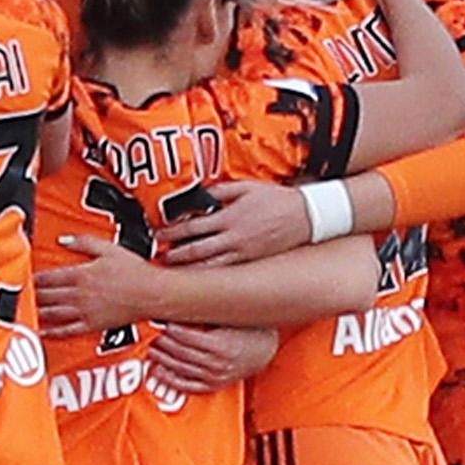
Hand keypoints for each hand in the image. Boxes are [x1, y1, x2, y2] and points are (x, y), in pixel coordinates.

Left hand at [32, 232, 165, 336]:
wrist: (152, 294)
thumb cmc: (135, 270)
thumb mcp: (109, 249)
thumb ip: (84, 242)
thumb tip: (63, 239)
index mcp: (82, 274)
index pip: (49, 277)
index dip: (33, 278)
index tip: (21, 278)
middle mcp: (80, 294)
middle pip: (47, 295)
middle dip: (29, 295)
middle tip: (15, 297)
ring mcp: (85, 312)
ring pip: (52, 313)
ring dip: (35, 312)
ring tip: (20, 312)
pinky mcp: (92, 325)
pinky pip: (67, 331)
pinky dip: (51, 333)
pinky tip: (39, 333)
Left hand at [148, 323, 279, 395]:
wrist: (265, 348)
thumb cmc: (249, 328)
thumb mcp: (230, 316)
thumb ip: (207, 312)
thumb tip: (182, 301)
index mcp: (222, 344)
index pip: (185, 336)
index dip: (168, 328)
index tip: (159, 320)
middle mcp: (218, 363)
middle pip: (179, 352)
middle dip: (162, 342)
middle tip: (151, 333)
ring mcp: (216, 376)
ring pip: (179, 368)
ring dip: (161, 359)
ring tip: (151, 349)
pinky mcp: (214, 385)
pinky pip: (187, 385)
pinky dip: (170, 379)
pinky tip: (158, 371)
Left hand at [161, 177, 309, 266]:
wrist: (307, 215)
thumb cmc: (278, 199)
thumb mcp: (247, 187)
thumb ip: (221, 191)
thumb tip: (201, 194)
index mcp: (231, 217)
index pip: (193, 227)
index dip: (172, 232)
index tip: (158, 235)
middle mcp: (234, 238)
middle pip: (196, 250)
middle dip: (174, 254)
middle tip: (158, 257)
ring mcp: (243, 252)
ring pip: (209, 265)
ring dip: (188, 269)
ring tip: (171, 271)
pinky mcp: (251, 261)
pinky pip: (225, 271)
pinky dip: (208, 275)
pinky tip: (197, 278)